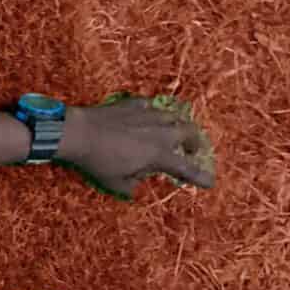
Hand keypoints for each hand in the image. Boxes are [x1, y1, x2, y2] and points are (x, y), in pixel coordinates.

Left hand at [59, 95, 214, 199]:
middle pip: (189, 132)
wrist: (79, 132)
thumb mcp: (116, 182)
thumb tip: (138, 182)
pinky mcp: (133, 104)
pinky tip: (145, 118)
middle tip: (190, 150)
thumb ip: (132, 185)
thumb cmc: (98, 161)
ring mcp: (148, 114)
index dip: (199, 176)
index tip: (209, 182)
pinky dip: (151, 113)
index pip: (185, 168)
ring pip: (173, 116)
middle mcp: (160, 132)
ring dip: (176, 125)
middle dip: (194, 143)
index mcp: (159, 154)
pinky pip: (150, 106)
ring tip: (171, 132)